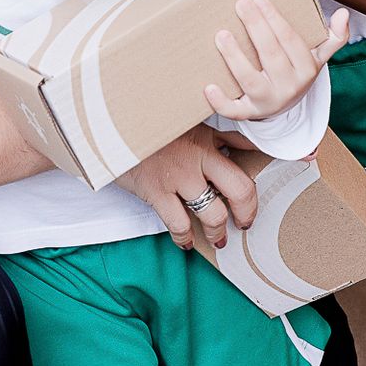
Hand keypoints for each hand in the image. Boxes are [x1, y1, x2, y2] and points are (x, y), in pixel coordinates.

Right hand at [116, 125, 259, 248]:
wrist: (113, 124)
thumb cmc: (152, 124)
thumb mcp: (190, 123)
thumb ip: (221, 135)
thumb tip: (251, 144)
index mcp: (208, 142)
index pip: (242, 168)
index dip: (253, 195)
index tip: (250, 205)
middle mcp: (198, 160)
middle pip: (239, 191)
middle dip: (245, 214)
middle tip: (243, 225)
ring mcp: (178, 177)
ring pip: (212, 213)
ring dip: (216, 231)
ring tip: (217, 239)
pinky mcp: (155, 191)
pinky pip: (178, 223)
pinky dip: (183, 237)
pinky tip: (185, 241)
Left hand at [205, 0, 350, 120]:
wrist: (287, 107)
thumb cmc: (297, 71)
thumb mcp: (317, 56)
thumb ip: (334, 37)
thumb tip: (344, 14)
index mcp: (306, 70)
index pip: (290, 41)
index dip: (275, 20)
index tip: (260, 0)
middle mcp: (289, 87)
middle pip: (271, 56)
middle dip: (256, 28)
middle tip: (241, 4)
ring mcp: (268, 102)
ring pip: (251, 81)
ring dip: (235, 58)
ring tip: (222, 34)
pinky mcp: (250, 113)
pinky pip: (235, 111)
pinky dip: (221, 102)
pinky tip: (208, 86)